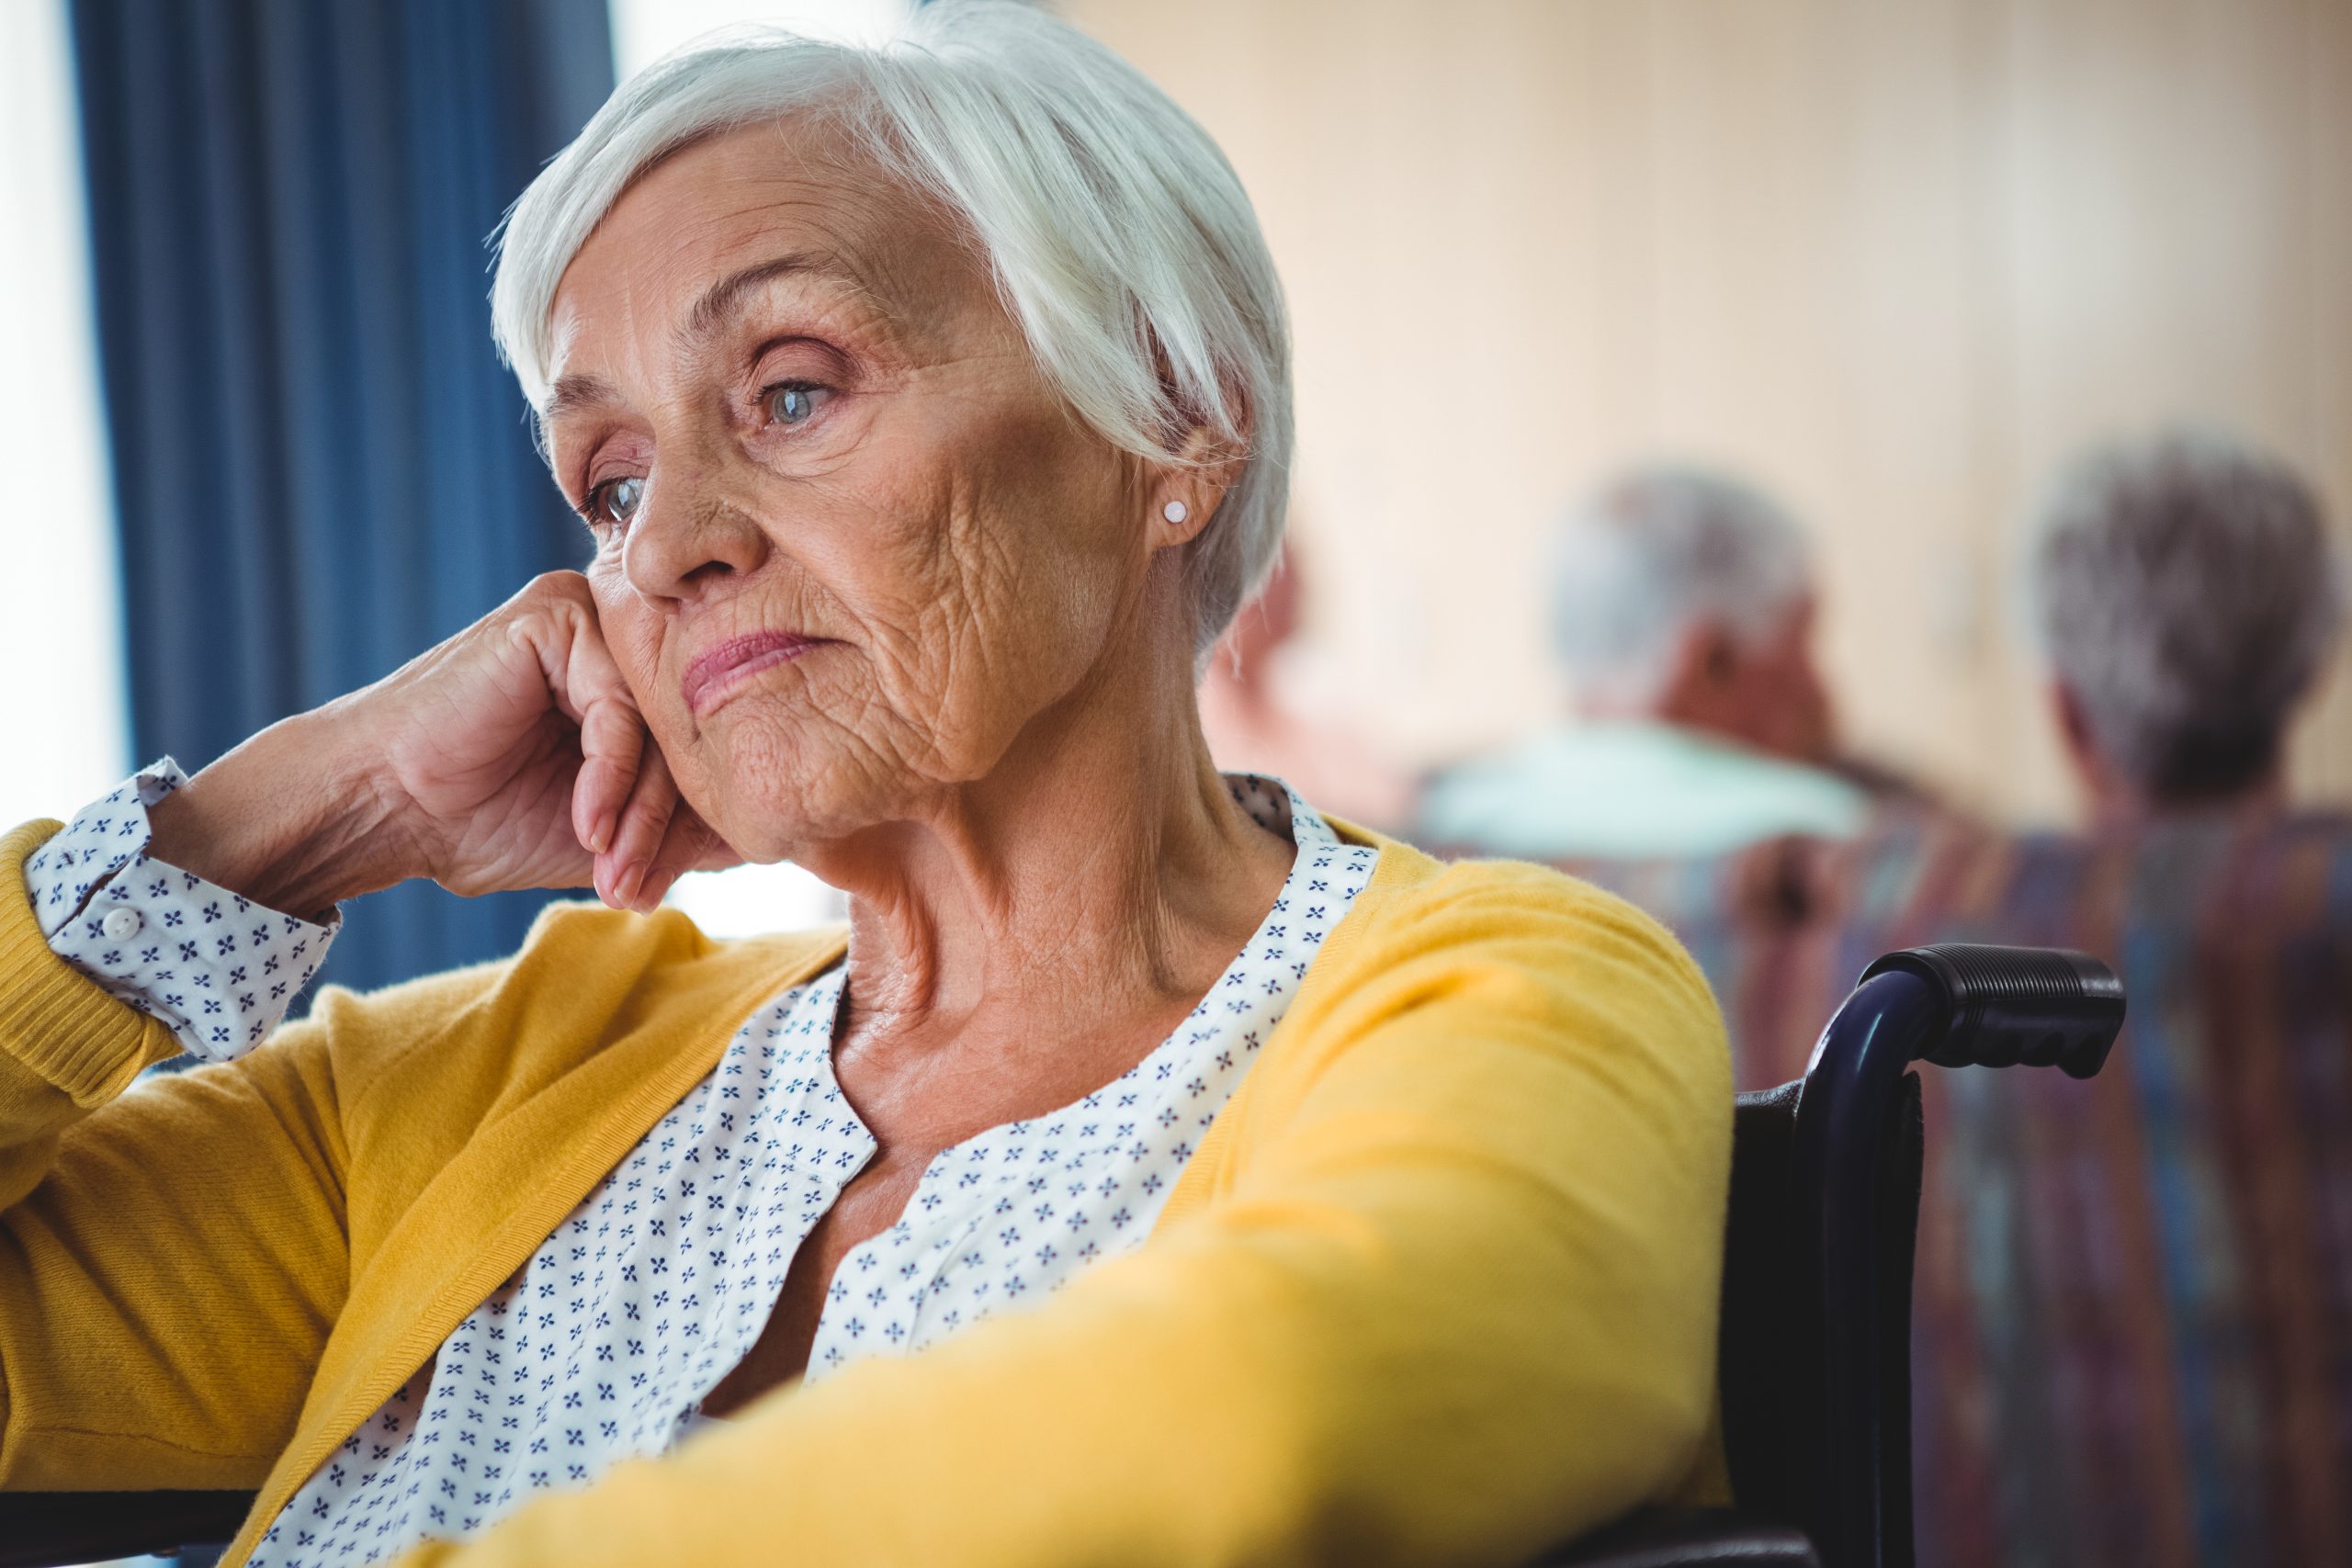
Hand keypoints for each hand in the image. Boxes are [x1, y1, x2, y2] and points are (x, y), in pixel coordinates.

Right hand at [149, 573, 739, 914]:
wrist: (384, 808)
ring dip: (639, 816)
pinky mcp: (557, 617)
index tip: (665, 888)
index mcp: (637, 672)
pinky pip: (618, 712)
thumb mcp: (609, 832)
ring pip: (659, 728)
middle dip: (664, 829)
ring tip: (613, 873)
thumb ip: (683, 826)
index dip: (691, 825)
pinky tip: (585, 825)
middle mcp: (622, 631)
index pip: (700, 744)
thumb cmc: (483, 819)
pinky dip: (610, 780)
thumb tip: (772, 838)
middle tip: (637, 890)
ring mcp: (590, 615)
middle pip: (687, 737)